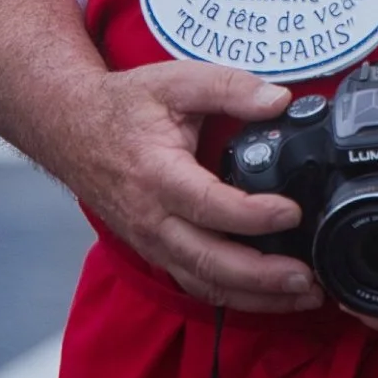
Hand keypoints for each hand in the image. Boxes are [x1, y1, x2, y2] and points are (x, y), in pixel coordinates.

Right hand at [72, 60, 324, 314]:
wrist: (71, 128)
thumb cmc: (125, 105)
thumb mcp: (176, 80)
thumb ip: (230, 88)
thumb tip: (279, 100)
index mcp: (157, 174)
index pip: (208, 205)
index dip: (252, 215)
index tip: (291, 211)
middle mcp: (151, 218)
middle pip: (209, 261)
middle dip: (261, 276)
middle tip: (307, 278)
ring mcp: (150, 241)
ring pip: (204, 282)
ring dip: (254, 296)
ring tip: (301, 295)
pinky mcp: (155, 251)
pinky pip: (195, 283)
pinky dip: (233, 296)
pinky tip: (268, 295)